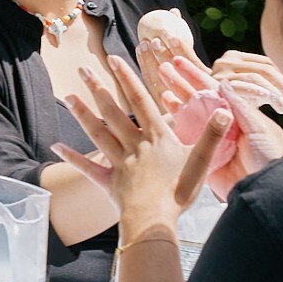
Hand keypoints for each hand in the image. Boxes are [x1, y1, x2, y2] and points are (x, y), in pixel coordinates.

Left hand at [55, 53, 230, 238]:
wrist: (154, 222)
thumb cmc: (179, 193)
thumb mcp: (201, 163)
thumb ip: (211, 135)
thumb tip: (226, 110)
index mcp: (155, 137)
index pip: (139, 101)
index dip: (127, 78)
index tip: (113, 59)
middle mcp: (134, 145)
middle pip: (113, 112)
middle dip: (98, 88)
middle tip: (83, 69)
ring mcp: (118, 163)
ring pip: (98, 133)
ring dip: (82, 113)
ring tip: (69, 96)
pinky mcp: (108, 182)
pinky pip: (87, 168)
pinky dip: (72, 156)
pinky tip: (56, 146)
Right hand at [153, 52, 282, 195]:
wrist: (270, 188)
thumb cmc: (270, 156)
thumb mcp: (258, 127)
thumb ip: (239, 106)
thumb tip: (221, 82)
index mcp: (238, 114)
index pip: (214, 90)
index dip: (197, 76)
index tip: (180, 62)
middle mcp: (223, 125)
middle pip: (198, 101)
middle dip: (181, 84)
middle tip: (163, 69)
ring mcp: (212, 142)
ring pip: (189, 118)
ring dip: (174, 103)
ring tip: (159, 87)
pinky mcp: (204, 159)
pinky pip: (186, 142)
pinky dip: (174, 128)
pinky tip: (162, 116)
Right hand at [206, 49, 282, 113]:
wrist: (212, 136)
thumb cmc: (233, 117)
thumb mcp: (250, 96)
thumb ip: (262, 83)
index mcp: (236, 58)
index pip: (268, 63)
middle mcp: (227, 60)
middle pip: (266, 68)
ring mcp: (222, 71)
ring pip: (259, 76)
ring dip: (278, 93)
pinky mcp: (219, 84)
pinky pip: (247, 85)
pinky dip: (263, 93)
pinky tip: (275, 105)